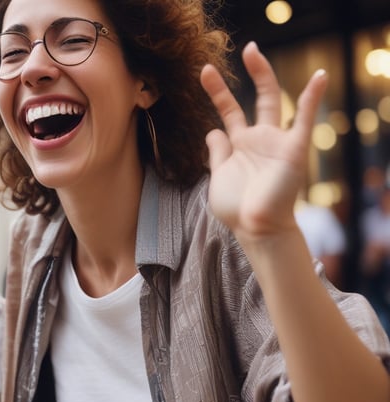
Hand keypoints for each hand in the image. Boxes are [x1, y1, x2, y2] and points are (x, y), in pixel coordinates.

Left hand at [200, 42, 327, 243]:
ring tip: (254, 51)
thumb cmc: (237, 209)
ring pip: (274, 102)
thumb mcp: (217, 176)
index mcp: (239, 145)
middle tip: (244, 48)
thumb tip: (212, 129)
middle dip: (249, 73)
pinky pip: (305, 120)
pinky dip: (313, 99)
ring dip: (265, 75)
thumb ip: (216, 152)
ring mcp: (276, 142)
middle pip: (255, 99)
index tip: (205, 72)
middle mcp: (259, 139)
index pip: (229, 111)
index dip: (218, 91)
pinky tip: (319, 77)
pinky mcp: (294, 150)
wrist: (256, 229)